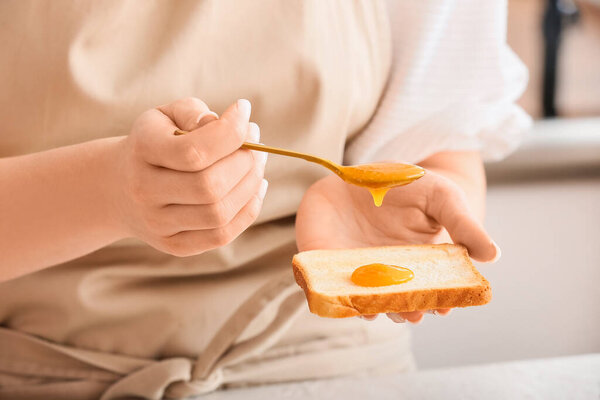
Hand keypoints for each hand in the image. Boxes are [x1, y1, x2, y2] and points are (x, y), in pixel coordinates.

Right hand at [113, 97, 267, 255]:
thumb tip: (226, 125)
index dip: (230, 133)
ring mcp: (158, 223)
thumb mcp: (166, 116)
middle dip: (245, 162)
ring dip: (250, 185)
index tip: (244, 110)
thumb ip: (194, 113)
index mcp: (142, 151)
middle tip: (256, 144)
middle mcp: (145, 191)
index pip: (193, 151)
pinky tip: (255, 187)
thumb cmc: (155, 142)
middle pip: (209, 186)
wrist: (120, 187)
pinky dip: (248, 211)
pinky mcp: (174, 245)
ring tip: (257, 163)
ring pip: (219, 213)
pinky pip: (221, 235)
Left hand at [296, 170, 498, 322]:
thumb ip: (464, 225)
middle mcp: (387, 275)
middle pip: (397, 302)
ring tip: (381, 309)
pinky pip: (326, 282)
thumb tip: (493, 255)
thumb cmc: (404, 185)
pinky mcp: (323, 261)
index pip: (430, 291)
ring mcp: (353, 271)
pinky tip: (344, 296)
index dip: (439, 301)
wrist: (356, 174)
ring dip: (372, 307)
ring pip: (363, 299)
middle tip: (414, 313)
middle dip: (406, 311)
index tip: (446, 306)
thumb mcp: (442, 197)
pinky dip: (333, 292)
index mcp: (418, 265)